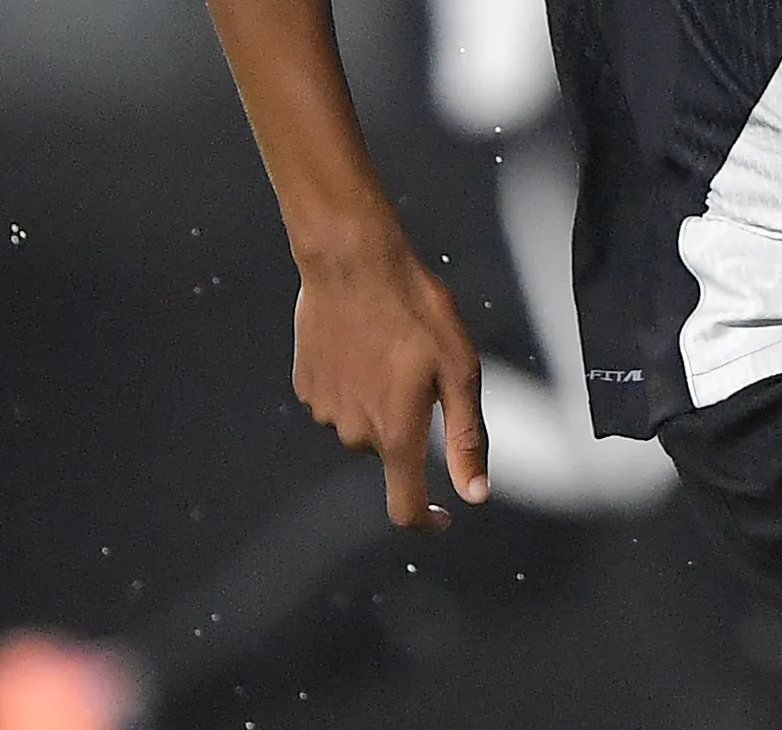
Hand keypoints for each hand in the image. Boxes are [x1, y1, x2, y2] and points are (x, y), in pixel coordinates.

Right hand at [290, 235, 488, 528]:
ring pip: (361, 422)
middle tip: (422, 369)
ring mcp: (325, 408)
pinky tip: (360, 342)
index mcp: (397, 433)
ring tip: (388, 346)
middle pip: (389, 450)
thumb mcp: (459, 368)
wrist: (351, 260)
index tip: (441, 516)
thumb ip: (466, 437)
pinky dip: (352, 382)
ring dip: (378, 400)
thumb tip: (476, 493)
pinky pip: (336, 398)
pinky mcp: (305, 383)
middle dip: (407, 424)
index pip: (404, 507)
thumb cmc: (414, 308)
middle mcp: (356, 432)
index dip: (424, 521)